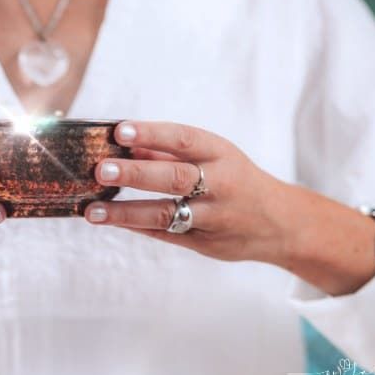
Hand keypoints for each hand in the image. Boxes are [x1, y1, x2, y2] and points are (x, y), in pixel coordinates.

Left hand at [84, 121, 374, 294]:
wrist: (282, 224)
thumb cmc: (236, 179)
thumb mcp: (214, 156)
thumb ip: (170, 152)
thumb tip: (124, 142)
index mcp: (221, 154)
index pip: (183, 139)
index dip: (151, 134)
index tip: (119, 131)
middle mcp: (220, 185)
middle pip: (175, 178)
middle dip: (135, 174)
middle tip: (100, 169)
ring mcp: (214, 218)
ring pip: (167, 214)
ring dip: (125, 212)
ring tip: (92, 210)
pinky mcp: (205, 243)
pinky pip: (166, 234)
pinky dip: (136, 227)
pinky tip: (110, 221)